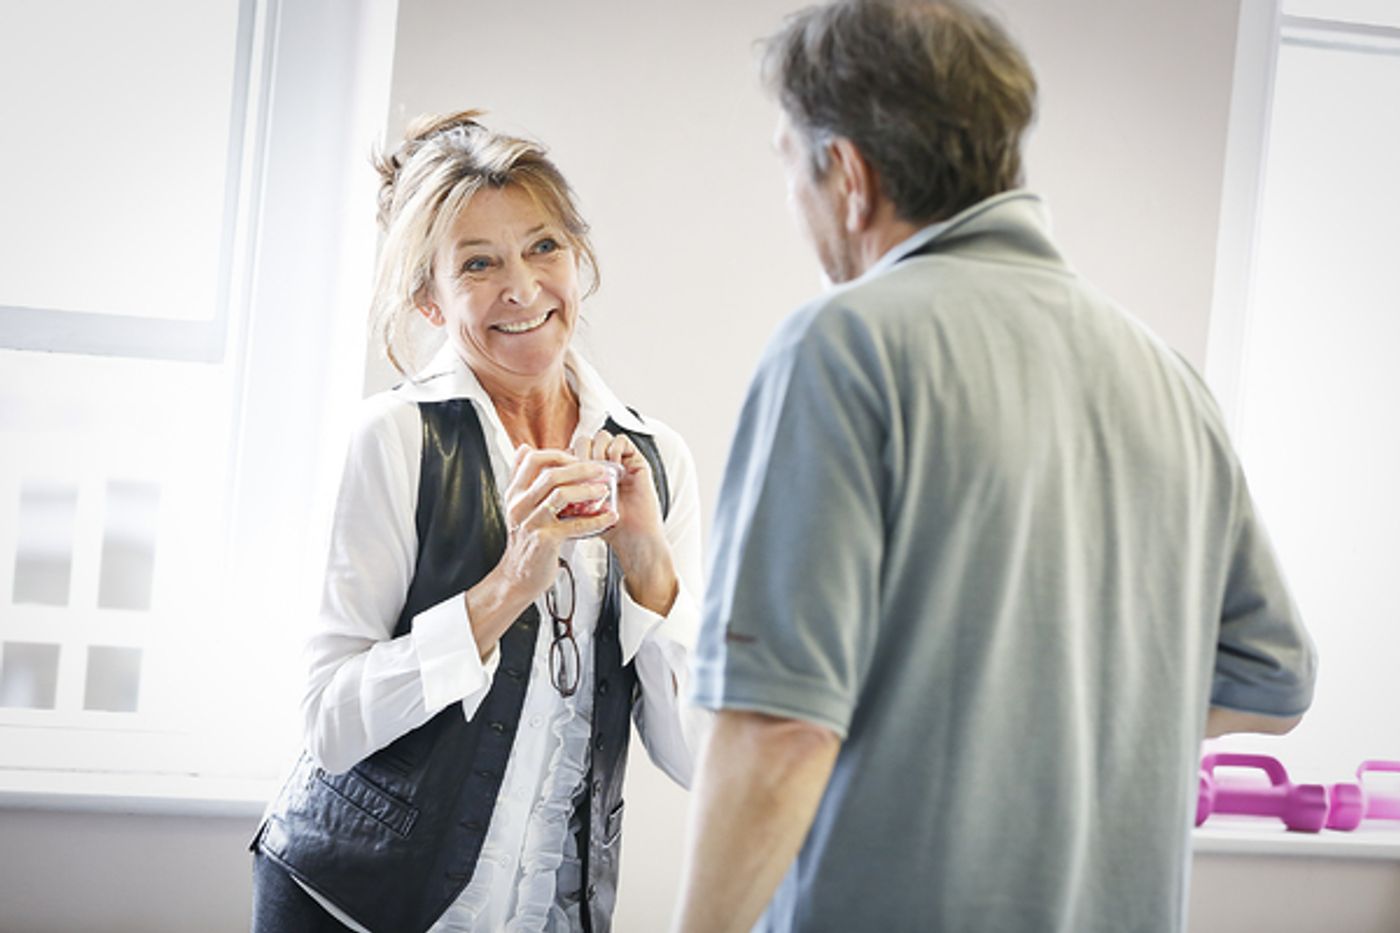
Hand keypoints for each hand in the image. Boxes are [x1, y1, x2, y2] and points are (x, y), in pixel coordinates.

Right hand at [497, 445, 618, 602]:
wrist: (517, 577)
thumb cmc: (524, 541)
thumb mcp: (517, 506)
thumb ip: (522, 478)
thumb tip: (524, 448)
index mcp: (514, 494)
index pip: (532, 460)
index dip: (557, 454)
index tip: (576, 457)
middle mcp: (520, 506)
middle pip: (550, 474)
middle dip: (579, 468)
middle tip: (600, 469)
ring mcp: (531, 523)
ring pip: (560, 495)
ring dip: (587, 490)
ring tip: (605, 490)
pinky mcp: (545, 541)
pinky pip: (574, 525)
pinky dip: (595, 520)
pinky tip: (609, 516)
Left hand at [574, 430, 677, 613]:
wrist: (631, 539)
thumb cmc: (605, 528)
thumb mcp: (575, 511)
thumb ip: (560, 495)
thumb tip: (537, 486)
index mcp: (586, 474)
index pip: (570, 451)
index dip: (564, 459)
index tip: (563, 477)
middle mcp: (602, 464)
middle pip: (583, 441)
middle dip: (578, 455)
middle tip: (578, 474)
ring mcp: (619, 461)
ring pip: (601, 436)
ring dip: (596, 451)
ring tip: (596, 471)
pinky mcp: (636, 460)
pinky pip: (622, 441)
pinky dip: (614, 449)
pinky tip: (612, 467)